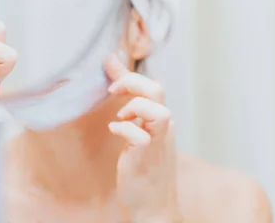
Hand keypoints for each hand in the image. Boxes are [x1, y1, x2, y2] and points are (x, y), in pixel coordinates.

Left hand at [104, 54, 181, 222]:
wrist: (154, 208)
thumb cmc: (145, 172)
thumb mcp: (138, 134)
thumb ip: (132, 110)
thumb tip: (121, 83)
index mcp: (162, 121)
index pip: (153, 86)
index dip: (131, 73)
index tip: (110, 67)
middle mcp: (164, 128)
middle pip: (157, 91)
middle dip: (132, 81)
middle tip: (113, 89)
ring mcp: (158, 143)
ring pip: (158, 111)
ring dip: (135, 107)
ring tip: (121, 116)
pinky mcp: (147, 158)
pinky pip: (140, 136)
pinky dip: (124, 129)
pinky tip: (114, 131)